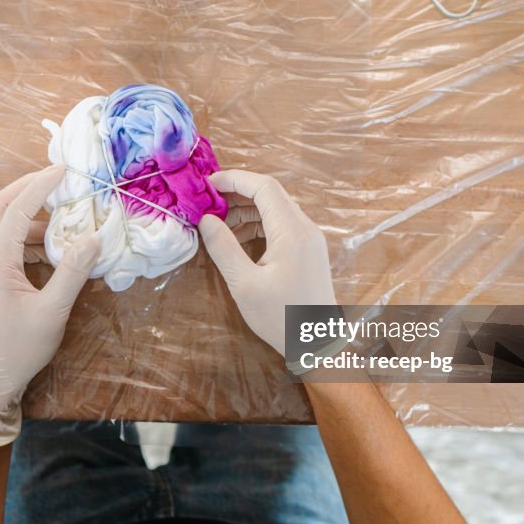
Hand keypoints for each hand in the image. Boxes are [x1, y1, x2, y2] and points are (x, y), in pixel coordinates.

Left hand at [0, 165, 100, 447]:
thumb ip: (72, 272)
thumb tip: (94, 237)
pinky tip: (49, 246)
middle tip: (57, 178)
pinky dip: (24, 235)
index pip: (17, 209)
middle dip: (28, 188)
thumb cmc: (20, 349)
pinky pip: (1, 243)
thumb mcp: (53, 311)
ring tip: (62, 214)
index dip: (41, 185)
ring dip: (28, 213)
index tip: (64, 168)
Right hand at [198, 170, 335, 356]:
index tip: (206, 185)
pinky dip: (258, 224)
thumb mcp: (244, 284)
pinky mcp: (308, 250)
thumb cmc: (281, 317)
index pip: (264, 186)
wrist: (318, 344)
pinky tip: (238, 238)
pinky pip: (281, 224)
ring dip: (246, 210)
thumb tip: (206, 219)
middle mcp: (305, 228)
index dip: (234, 179)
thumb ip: (224, 247)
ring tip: (218, 224)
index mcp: (291, 231)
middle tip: (207, 204)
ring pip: (275, 208)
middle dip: (237, 193)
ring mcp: (309, 238)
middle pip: (270, 194)